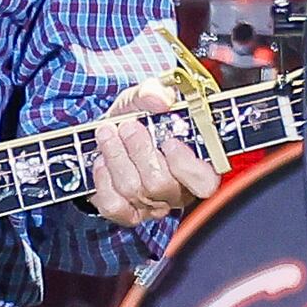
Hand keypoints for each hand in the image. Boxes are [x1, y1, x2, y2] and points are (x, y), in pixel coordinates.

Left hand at [87, 78, 223, 228]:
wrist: (108, 134)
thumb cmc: (136, 118)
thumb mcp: (145, 97)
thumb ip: (154, 92)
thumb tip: (159, 100)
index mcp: (195, 166)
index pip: (205, 181)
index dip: (186, 165)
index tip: (169, 141)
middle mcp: (177, 191)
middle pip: (161, 184)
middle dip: (139, 151)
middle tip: (128, 127)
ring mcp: (152, 206)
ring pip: (134, 191)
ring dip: (116, 157)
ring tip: (107, 133)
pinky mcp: (127, 214)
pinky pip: (114, 206)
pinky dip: (103, 181)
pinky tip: (101, 161)